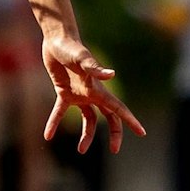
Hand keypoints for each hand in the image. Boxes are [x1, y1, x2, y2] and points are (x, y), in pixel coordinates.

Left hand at [41, 35, 147, 153]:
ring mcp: (79, 93)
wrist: (56, 39)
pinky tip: (47, 135)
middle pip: (109, 117)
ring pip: (88, 119)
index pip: (118, 109)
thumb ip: (95, 68)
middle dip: (114, 133)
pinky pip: (60, 112)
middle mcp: (92, 93)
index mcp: (99, 89)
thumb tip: (112, 74)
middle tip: (114, 150)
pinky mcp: (64, 91)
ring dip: (86, 135)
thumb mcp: (83, 58)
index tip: (142, 132)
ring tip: (81, 151)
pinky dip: (54, 123)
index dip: (130, 121)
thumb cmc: (71, 48)